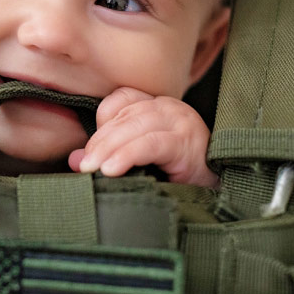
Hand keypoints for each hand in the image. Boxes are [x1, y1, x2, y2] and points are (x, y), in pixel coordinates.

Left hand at [68, 87, 218, 187]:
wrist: (220, 195)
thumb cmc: (178, 177)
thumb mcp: (139, 162)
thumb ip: (109, 155)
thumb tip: (74, 160)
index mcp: (157, 106)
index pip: (122, 98)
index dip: (103, 120)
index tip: (91, 150)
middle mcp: (169, 108)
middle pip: (124, 114)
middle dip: (99, 141)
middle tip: (84, 166)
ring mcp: (181, 122)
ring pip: (134, 126)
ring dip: (109, 148)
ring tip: (93, 169)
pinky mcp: (186, 143)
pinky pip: (150, 143)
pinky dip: (127, 155)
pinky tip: (111, 170)